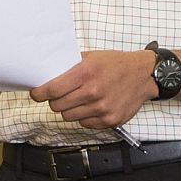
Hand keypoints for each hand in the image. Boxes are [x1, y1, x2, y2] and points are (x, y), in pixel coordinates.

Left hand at [29, 51, 155, 129]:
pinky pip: (84, 124)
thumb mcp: (91, 57)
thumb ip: (70, 66)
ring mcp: (102, 108)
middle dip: (55, 100)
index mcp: (86, 73)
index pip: (52, 90)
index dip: (39, 94)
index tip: (36, 94)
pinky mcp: (109, 120)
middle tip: (60, 94)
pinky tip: (91, 106)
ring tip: (78, 99)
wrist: (144, 75)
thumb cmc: (116, 64)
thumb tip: (47, 75)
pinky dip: (84, 117)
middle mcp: (93, 92)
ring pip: (68, 117)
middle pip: (57, 106)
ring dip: (69, 109)